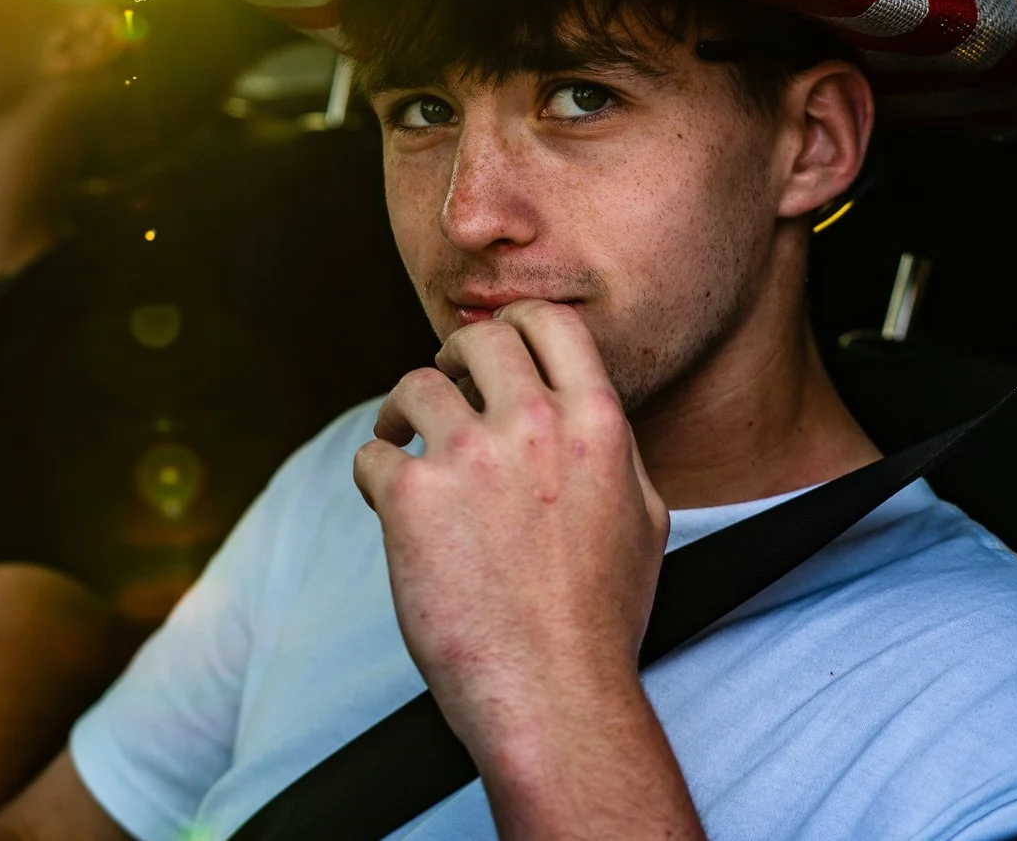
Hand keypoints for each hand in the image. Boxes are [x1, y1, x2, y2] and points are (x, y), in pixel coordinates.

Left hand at [352, 300, 679, 828]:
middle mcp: (536, 426)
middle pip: (477, 339)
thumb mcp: (643, 519)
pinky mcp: (412, 498)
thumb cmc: (601, 621)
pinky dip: (374, 475)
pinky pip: (373, 455)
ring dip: (404, 412)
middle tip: (440, 385)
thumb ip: (614, 451)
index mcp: (598, 425)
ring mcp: (471, 458)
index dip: (514, 326)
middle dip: (452, 356)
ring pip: (415, 387)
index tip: (492, 349)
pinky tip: (387, 503)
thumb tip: (585, 409)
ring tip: (401, 439)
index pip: (552, 323)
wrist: (554, 694)